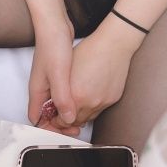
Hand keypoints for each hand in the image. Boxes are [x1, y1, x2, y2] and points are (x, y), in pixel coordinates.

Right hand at [28, 16, 78, 136]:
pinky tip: (82, 100)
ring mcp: (49, 81)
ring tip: (81, 117)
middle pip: (47, 115)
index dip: (49, 129)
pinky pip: (62, 94)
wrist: (55, 25)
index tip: (64, 132)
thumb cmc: (53, 46)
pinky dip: (70, 101)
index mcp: (37, 91)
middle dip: (60, 124)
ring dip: (66, 113)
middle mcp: (41, 88)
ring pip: (55, 105)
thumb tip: (67, 118)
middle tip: (76, 128)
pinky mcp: (58, 75)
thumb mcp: (59, 75)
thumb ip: (62, 98)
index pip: (37, 119)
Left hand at [49, 14, 143, 129]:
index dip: (57, 119)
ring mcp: (103, 102)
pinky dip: (92, 107)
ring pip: (88, 117)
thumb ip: (59, 92)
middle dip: (68, 118)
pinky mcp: (113, 99)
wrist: (113, 44)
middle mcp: (91, 102)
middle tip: (63, 110)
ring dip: (80, 114)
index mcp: (77, 95)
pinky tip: (89, 96)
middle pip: (76, 122)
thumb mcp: (66, 70)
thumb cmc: (90, 51)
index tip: (55, 115)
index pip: (64, 120)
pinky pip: (100, 110)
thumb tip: (53, 104)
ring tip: (75, 103)